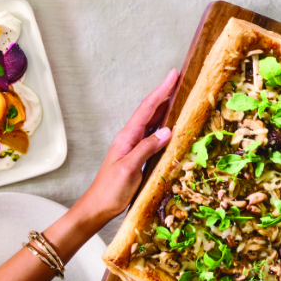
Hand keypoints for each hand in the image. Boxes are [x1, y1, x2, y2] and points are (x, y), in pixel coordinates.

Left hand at [74, 69, 177, 224]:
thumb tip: (167, 130)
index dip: (161, 91)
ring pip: (153, 122)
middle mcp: (131, 138)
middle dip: (165, 94)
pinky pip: (154, 136)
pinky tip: (173, 125)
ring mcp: (135, 146)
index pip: (147, 109)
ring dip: (166, 108)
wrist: (100, 205)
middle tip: (180, 79)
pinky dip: (165, 126)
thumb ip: (146, 148)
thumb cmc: (111, 189)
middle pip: (150, 111)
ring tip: (180, 95)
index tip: (173, 75)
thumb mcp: (129, 168)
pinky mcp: (139, 156)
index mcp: (127, 137)